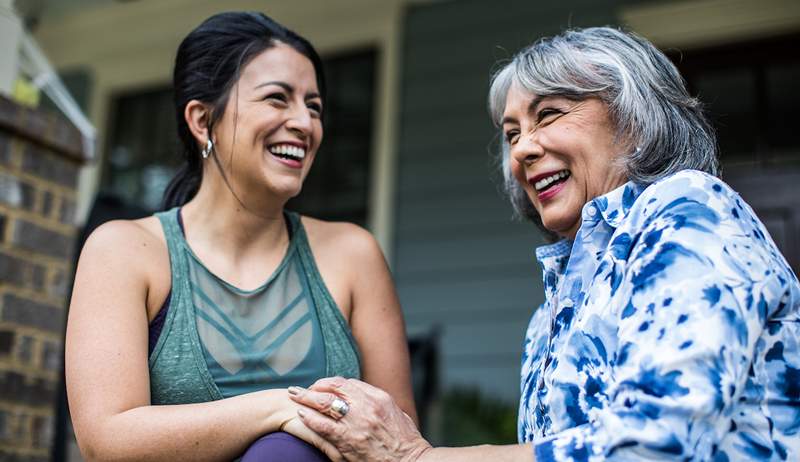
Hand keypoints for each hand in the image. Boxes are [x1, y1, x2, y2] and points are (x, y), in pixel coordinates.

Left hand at [289, 377, 431, 461]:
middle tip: (299, 388)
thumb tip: (364, 396)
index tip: (321, 386)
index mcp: (379, 397)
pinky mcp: (348, 440)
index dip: (330, 383)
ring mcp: (356, 422)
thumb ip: (378, 402)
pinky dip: (310, 418)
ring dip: (306, 398)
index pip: (348, 383)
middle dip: (314, 386)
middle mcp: (367, 405)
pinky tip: (302, 414)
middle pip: (333, 388)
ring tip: (294, 396)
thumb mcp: (396, 413)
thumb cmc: (406, 442)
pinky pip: (323, 425)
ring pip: (325, 403)